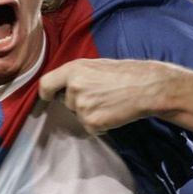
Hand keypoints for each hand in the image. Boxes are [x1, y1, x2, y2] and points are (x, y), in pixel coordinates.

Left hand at [39, 58, 180, 133]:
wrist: (147, 87)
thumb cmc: (125, 74)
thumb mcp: (96, 65)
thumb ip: (76, 75)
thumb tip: (63, 86)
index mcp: (73, 70)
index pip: (45, 85)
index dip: (46, 93)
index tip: (49, 97)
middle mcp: (73, 88)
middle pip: (66, 103)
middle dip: (79, 102)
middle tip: (100, 95)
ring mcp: (82, 107)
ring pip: (78, 116)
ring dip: (91, 114)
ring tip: (110, 102)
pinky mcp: (92, 123)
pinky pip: (90, 128)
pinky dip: (101, 125)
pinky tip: (113, 113)